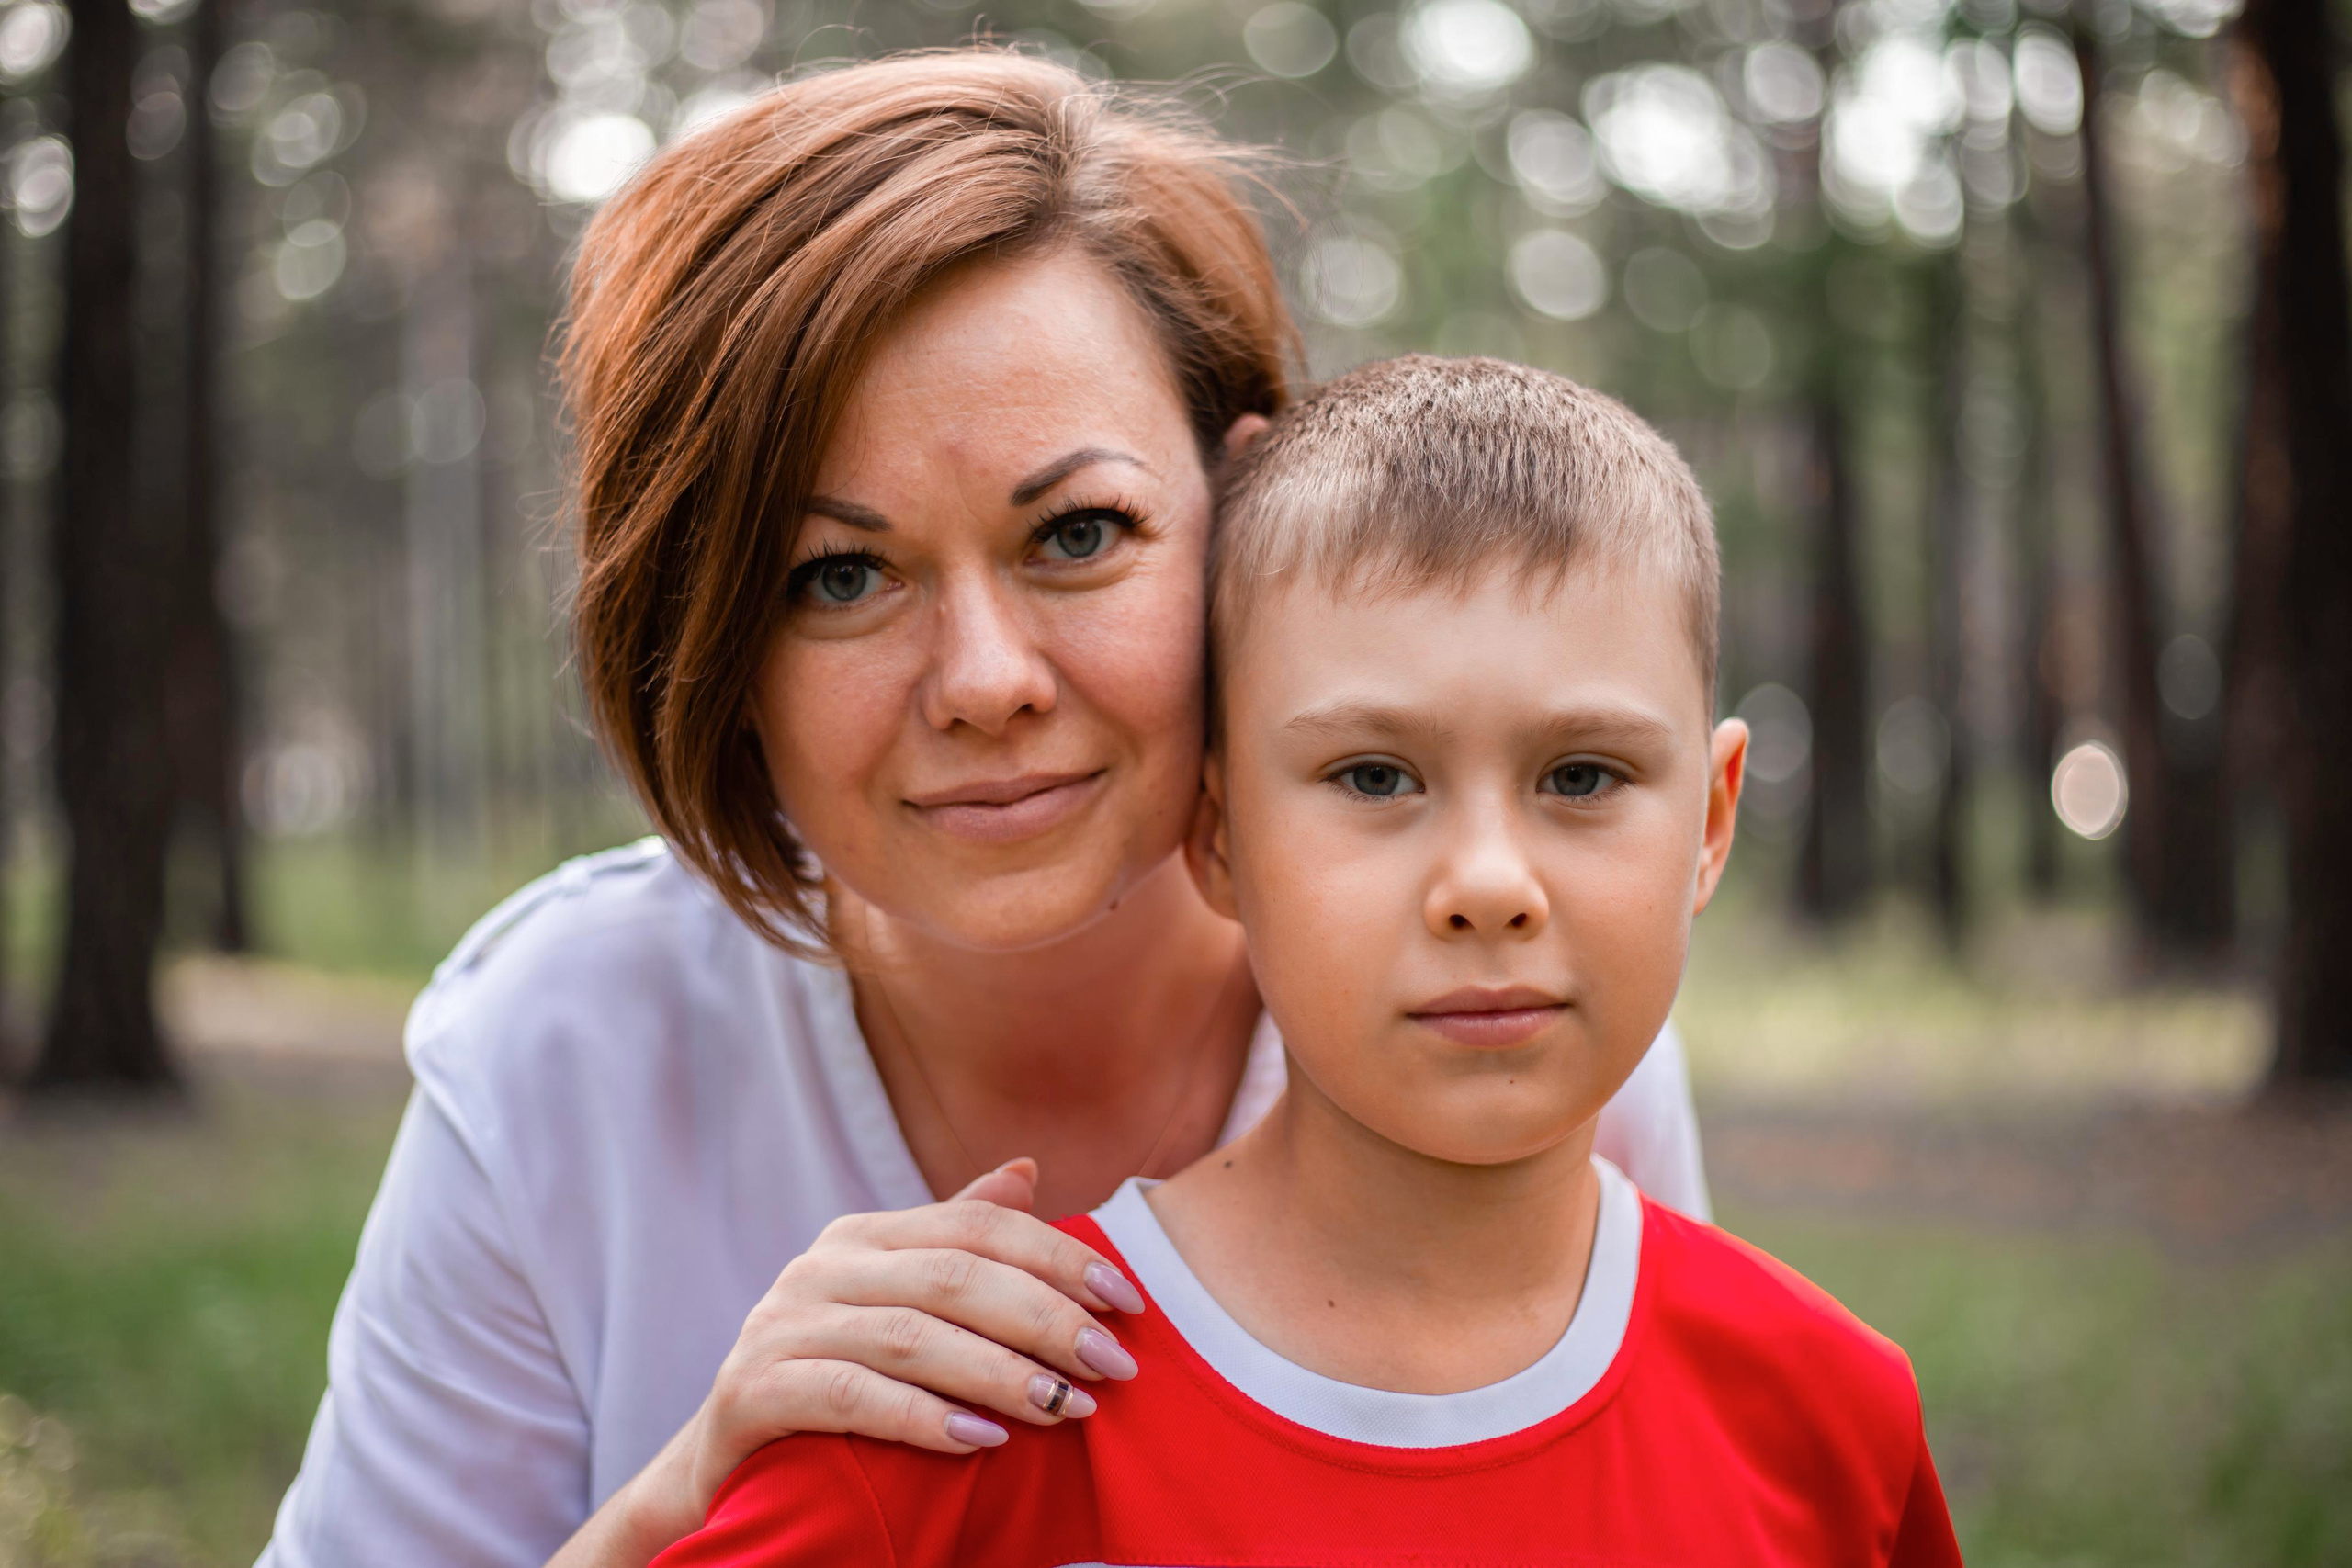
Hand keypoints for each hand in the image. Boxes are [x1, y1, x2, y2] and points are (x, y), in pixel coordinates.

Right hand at [553, 1160, 1147, 1566]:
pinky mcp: (752, 1391)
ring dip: (1001, 1374)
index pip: (979, 1226)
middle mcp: (819, 1267)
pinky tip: (981, 1439)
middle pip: (954, 1277)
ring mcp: (779, 1326)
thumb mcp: (897, 1306)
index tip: (1128, 1303)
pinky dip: (921, 1417)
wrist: (724, 1467)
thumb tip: (1025, 1169)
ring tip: (1068, 1407)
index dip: (1059, 1257)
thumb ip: (955, 1243)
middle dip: (1047, 1319)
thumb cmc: (833, 1381)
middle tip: (1115, 1364)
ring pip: (911, 1337)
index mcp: (864, 1237)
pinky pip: (849, 1397)